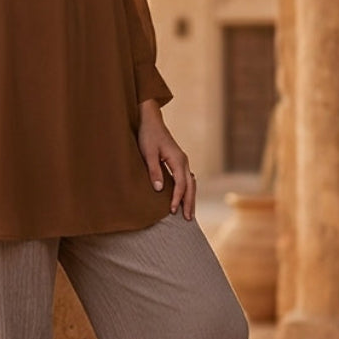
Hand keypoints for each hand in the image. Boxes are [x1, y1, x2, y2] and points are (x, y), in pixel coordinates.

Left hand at [137, 99, 195, 219]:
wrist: (150, 119)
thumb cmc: (148, 135)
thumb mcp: (148, 153)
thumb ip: (153, 171)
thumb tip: (158, 189)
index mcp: (177, 159)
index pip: (181, 184)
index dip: (177, 198)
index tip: (172, 211)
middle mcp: (183, 161)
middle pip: (190, 186)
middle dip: (189, 202)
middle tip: (188, 219)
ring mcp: (182, 160)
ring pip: (190, 183)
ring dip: (190, 198)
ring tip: (189, 213)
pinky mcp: (178, 161)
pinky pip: (186, 179)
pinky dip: (187, 190)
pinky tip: (184, 198)